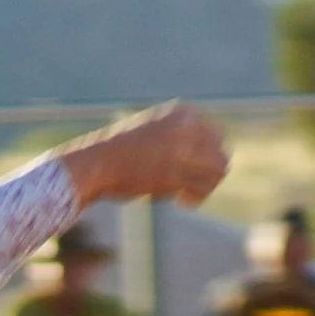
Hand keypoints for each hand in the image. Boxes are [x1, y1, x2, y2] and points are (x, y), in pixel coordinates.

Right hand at [61, 103, 228, 210]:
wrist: (94, 164)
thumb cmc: (117, 152)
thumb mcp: (151, 130)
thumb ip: (176, 136)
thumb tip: (200, 156)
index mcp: (183, 113)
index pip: (214, 134)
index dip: (205, 156)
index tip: (189, 170)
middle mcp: (188, 128)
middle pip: (220, 151)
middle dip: (209, 171)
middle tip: (191, 186)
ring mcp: (182, 150)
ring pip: (218, 169)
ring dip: (207, 186)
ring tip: (187, 196)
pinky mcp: (175, 174)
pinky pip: (202, 187)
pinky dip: (196, 197)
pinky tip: (182, 202)